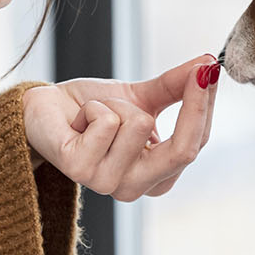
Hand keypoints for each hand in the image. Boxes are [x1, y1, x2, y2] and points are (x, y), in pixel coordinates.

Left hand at [23, 54, 220, 200]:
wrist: (43, 110)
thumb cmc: (90, 108)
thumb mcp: (140, 97)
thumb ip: (176, 87)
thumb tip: (209, 66)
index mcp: (155, 177)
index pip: (194, 145)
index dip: (205, 105)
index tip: (211, 69)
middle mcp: (134, 188)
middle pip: (182, 150)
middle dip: (192, 104)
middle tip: (198, 68)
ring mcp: (106, 183)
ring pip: (139, 125)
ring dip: (117, 104)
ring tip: (97, 113)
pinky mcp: (79, 170)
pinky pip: (106, 122)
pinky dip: (93, 107)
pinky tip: (79, 119)